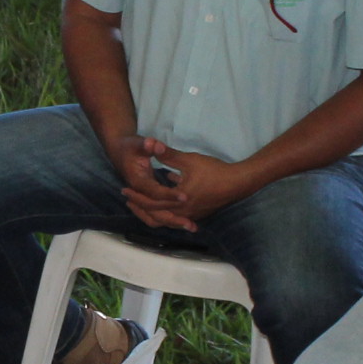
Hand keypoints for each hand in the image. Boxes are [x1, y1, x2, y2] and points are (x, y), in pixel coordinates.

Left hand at [118, 136, 240, 231]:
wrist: (238, 183)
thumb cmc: (214, 171)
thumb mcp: (189, 160)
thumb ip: (169, 155)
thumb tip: (152, 144)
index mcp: (178, 202)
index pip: (151, 203)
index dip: (136, 197)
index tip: (125, 190)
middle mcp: (182, 213)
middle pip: (155, 215)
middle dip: (140, 207)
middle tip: (127, 200)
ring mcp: (190, 216)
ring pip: (165, 219)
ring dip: (152, 212)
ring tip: (141, 204)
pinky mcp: (196, 214)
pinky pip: (176, 218)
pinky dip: (165, 214)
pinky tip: (162, 205)